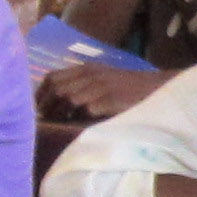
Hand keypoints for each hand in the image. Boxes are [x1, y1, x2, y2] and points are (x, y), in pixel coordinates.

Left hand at [40, 62, 157, 123]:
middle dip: (47, 107)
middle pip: (58, 89)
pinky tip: (77, 128)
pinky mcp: (110, 100)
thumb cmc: (130, 89)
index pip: (53, 78)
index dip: (41, 95)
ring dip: (61, 114)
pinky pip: (86, 110)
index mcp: (87, 69)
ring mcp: (101, 86)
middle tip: (45, 122)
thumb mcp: (104, 79)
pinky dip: (78, 119)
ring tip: (58, 126)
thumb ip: (83, 85)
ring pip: (69, 98)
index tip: (38, 110)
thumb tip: (58, 103)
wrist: (159, 89)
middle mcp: (92, 75)